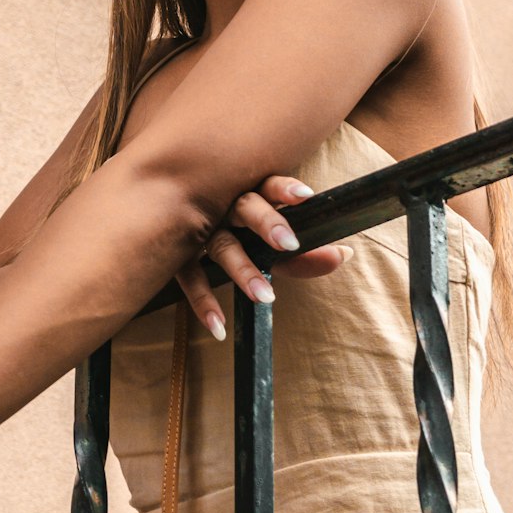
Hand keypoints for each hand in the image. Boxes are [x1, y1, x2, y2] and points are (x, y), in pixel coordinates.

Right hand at [175, 175, 352, 337]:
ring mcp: (199, 229)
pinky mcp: (179, 254)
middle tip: (290, 245)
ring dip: (243, 269)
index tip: (306, 196)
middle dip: (267, 223)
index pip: (269, 185)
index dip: (286, 189)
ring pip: (221, 245)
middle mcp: (223, 206)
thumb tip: (345, 255)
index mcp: (248, 193)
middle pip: (245, 208)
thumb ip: (305, 254)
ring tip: (265, 296)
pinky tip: (219, 328)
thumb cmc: (238, 232)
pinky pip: (190, 277)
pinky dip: (204, 302)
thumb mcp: (270, 243)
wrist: (167, 216)